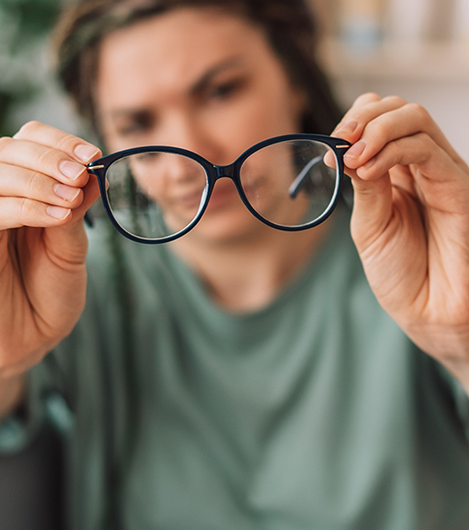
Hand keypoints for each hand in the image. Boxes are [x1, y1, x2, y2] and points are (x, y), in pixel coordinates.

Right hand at [0, 121, 100, 377]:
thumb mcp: (70, 248)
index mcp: (24, 191)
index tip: (93, 154)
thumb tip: (92, 170)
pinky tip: (57, 215)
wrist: (30, 338)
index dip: (59, 141)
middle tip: (80, 174)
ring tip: (70, 199)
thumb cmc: (49, 293)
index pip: (29, 141)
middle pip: (7, 149)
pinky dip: (25, 206)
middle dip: (48, 157)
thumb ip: (74, 211)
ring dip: (37, 178)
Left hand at [333, 93, 468, 390]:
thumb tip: (347, 149)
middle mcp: (420, 168)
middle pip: (397, 109)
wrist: (430, 312)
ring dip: (375, 129)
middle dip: (361, 118)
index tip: (329, 149)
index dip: (352, 124)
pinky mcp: (458, 185)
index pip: (378, 122)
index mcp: (396, 176)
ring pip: (414, 117)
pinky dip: (391, 149)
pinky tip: (368, 169)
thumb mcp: (370, 226)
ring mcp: (440, 173)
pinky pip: (426, 149)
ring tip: (353, 159)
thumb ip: (365, 186)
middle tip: (338, 142)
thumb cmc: (402, 274)